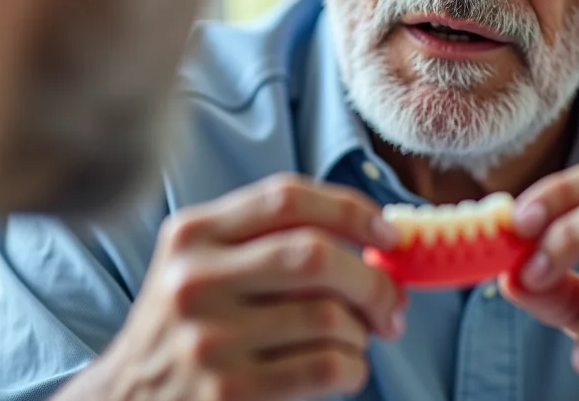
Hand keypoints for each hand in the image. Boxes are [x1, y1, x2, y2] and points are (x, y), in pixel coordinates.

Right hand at [66, 175, 404, 400]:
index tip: (389, 236)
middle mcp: (194, 278)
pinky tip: (343, 371)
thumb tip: (377, 243)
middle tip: (391, 306)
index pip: (286, 196)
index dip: (351, 211)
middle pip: (316, 255)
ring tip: (354, 342)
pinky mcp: (227, 391)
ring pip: (328, 316)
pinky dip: (352, 369)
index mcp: (193, 233)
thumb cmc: (187, 329)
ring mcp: (209, 337)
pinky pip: (325, 367)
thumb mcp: (203, 267)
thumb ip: (268, 242)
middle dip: (372, 280)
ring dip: (361, 332)